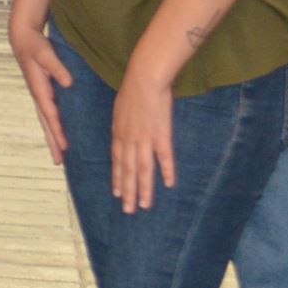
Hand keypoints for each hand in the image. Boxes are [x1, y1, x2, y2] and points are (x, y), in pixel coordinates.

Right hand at [9, 17, 71, 164]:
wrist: (23, 39)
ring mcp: (40, 96)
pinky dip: (53, 128)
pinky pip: (48, 115)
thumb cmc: (35, 45)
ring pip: (46, 122)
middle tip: (59, 162)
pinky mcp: (43, 93)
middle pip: (46, 124)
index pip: (50, 114)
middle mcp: (38, 96)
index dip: (57, 130)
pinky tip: (59, 135)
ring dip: (52, 139)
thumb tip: (68, 83)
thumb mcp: (45, 53)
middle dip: (52, 143)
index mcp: (39, 88)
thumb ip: (57, 67)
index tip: (65, 146)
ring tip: (59, 157)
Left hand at [111, 66, 176, 213]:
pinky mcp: (162, 134)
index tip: (117, 193)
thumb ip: (122, 124)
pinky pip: (164, 156)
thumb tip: (122, 134)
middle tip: (128, 210)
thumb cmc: (132, 89)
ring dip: (144, 189)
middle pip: (128, 170)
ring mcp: (145, 138)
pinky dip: (167, 170)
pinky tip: (169, 184)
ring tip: (144, 206)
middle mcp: (129, 139)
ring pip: (143, 169)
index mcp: (119, 133)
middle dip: (127, 191)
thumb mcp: (120, 108)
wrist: (144, 77)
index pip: (117, 161)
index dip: (118, 178)